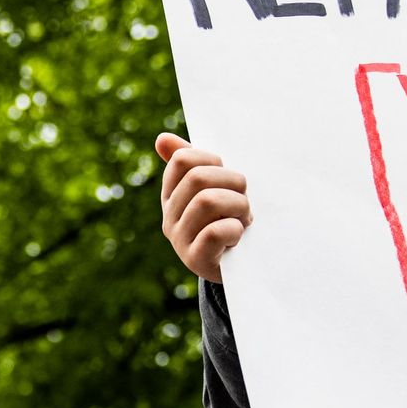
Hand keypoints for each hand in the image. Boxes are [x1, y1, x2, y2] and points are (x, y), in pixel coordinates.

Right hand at [156, 132, 250, 282]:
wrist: (238, 268)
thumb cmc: (226, 221)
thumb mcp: (211, 190)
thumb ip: (190, 164)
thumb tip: (162, 139)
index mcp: (171, 194)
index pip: (184, 159)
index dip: (212, 161)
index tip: (226, 177)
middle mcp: (169, 216)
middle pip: (198, 178)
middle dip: (232, 183)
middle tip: (242, 200)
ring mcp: (180, 239)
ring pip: (208, 202)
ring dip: (237, 206)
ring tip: (244, 218)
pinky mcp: (195, 260)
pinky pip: (214, 232)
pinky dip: (234, 229)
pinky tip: (237, 235)